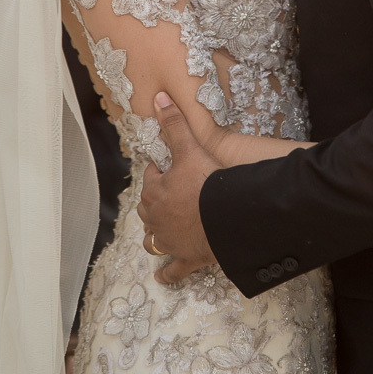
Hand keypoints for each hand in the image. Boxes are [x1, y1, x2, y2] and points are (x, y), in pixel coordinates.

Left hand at [137, 92, 222, 284]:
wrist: (223, 219)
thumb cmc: (204, 184)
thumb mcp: (189, 149)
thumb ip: (174, 124)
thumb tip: (159, 97)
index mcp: (155, 193)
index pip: (151, 177)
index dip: (160, 170)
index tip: (168, 166)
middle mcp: (156, 219)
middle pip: (149, 208)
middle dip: (155, 200)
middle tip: (170, 191)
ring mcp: (170, 241)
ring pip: (154, 239)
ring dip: (155, 234)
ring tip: (160, 228)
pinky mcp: (185, 258)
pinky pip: (172, 270)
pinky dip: (166, 273)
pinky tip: (161, 276)